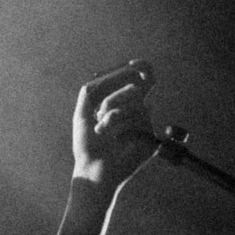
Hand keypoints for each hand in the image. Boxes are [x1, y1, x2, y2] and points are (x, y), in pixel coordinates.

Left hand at [72, 60, 155, 191]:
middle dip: (115, 95)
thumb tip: (114, 73)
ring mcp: (145, 123)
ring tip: (101, 130)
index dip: (141, 67)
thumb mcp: (83, 111)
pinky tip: (114, 139)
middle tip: (100, 110)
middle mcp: (138, 110)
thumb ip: (92, 88)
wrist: (93, 169)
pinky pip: (139, 118)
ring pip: (135, 100)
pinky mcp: (150, 137)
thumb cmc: (87, 143)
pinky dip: (119, 125)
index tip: (133, 65)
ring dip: (111, 112)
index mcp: (124, 102)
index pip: (140, 77)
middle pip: (138, 85)